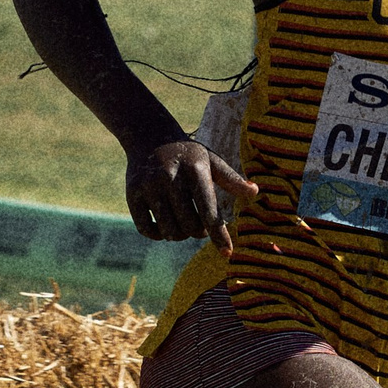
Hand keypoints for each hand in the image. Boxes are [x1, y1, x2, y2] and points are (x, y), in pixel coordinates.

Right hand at [125, 138, 262, 251]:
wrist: (149, 135)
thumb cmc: (188, 154)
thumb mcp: (211, 161)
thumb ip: (231, 179)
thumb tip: (255, 193)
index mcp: (195, 170)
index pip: (208, 209)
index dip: (218, 234)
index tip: (228, 253)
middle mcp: (170, 177)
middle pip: (189, 225)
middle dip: (198, 232)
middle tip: (200, 226)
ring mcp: (149, 186)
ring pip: (169, 230)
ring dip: (180, 235)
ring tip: (184, 225)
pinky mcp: (133, 194)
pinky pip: (146, 229)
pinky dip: (158, 235)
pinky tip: (165, 226)